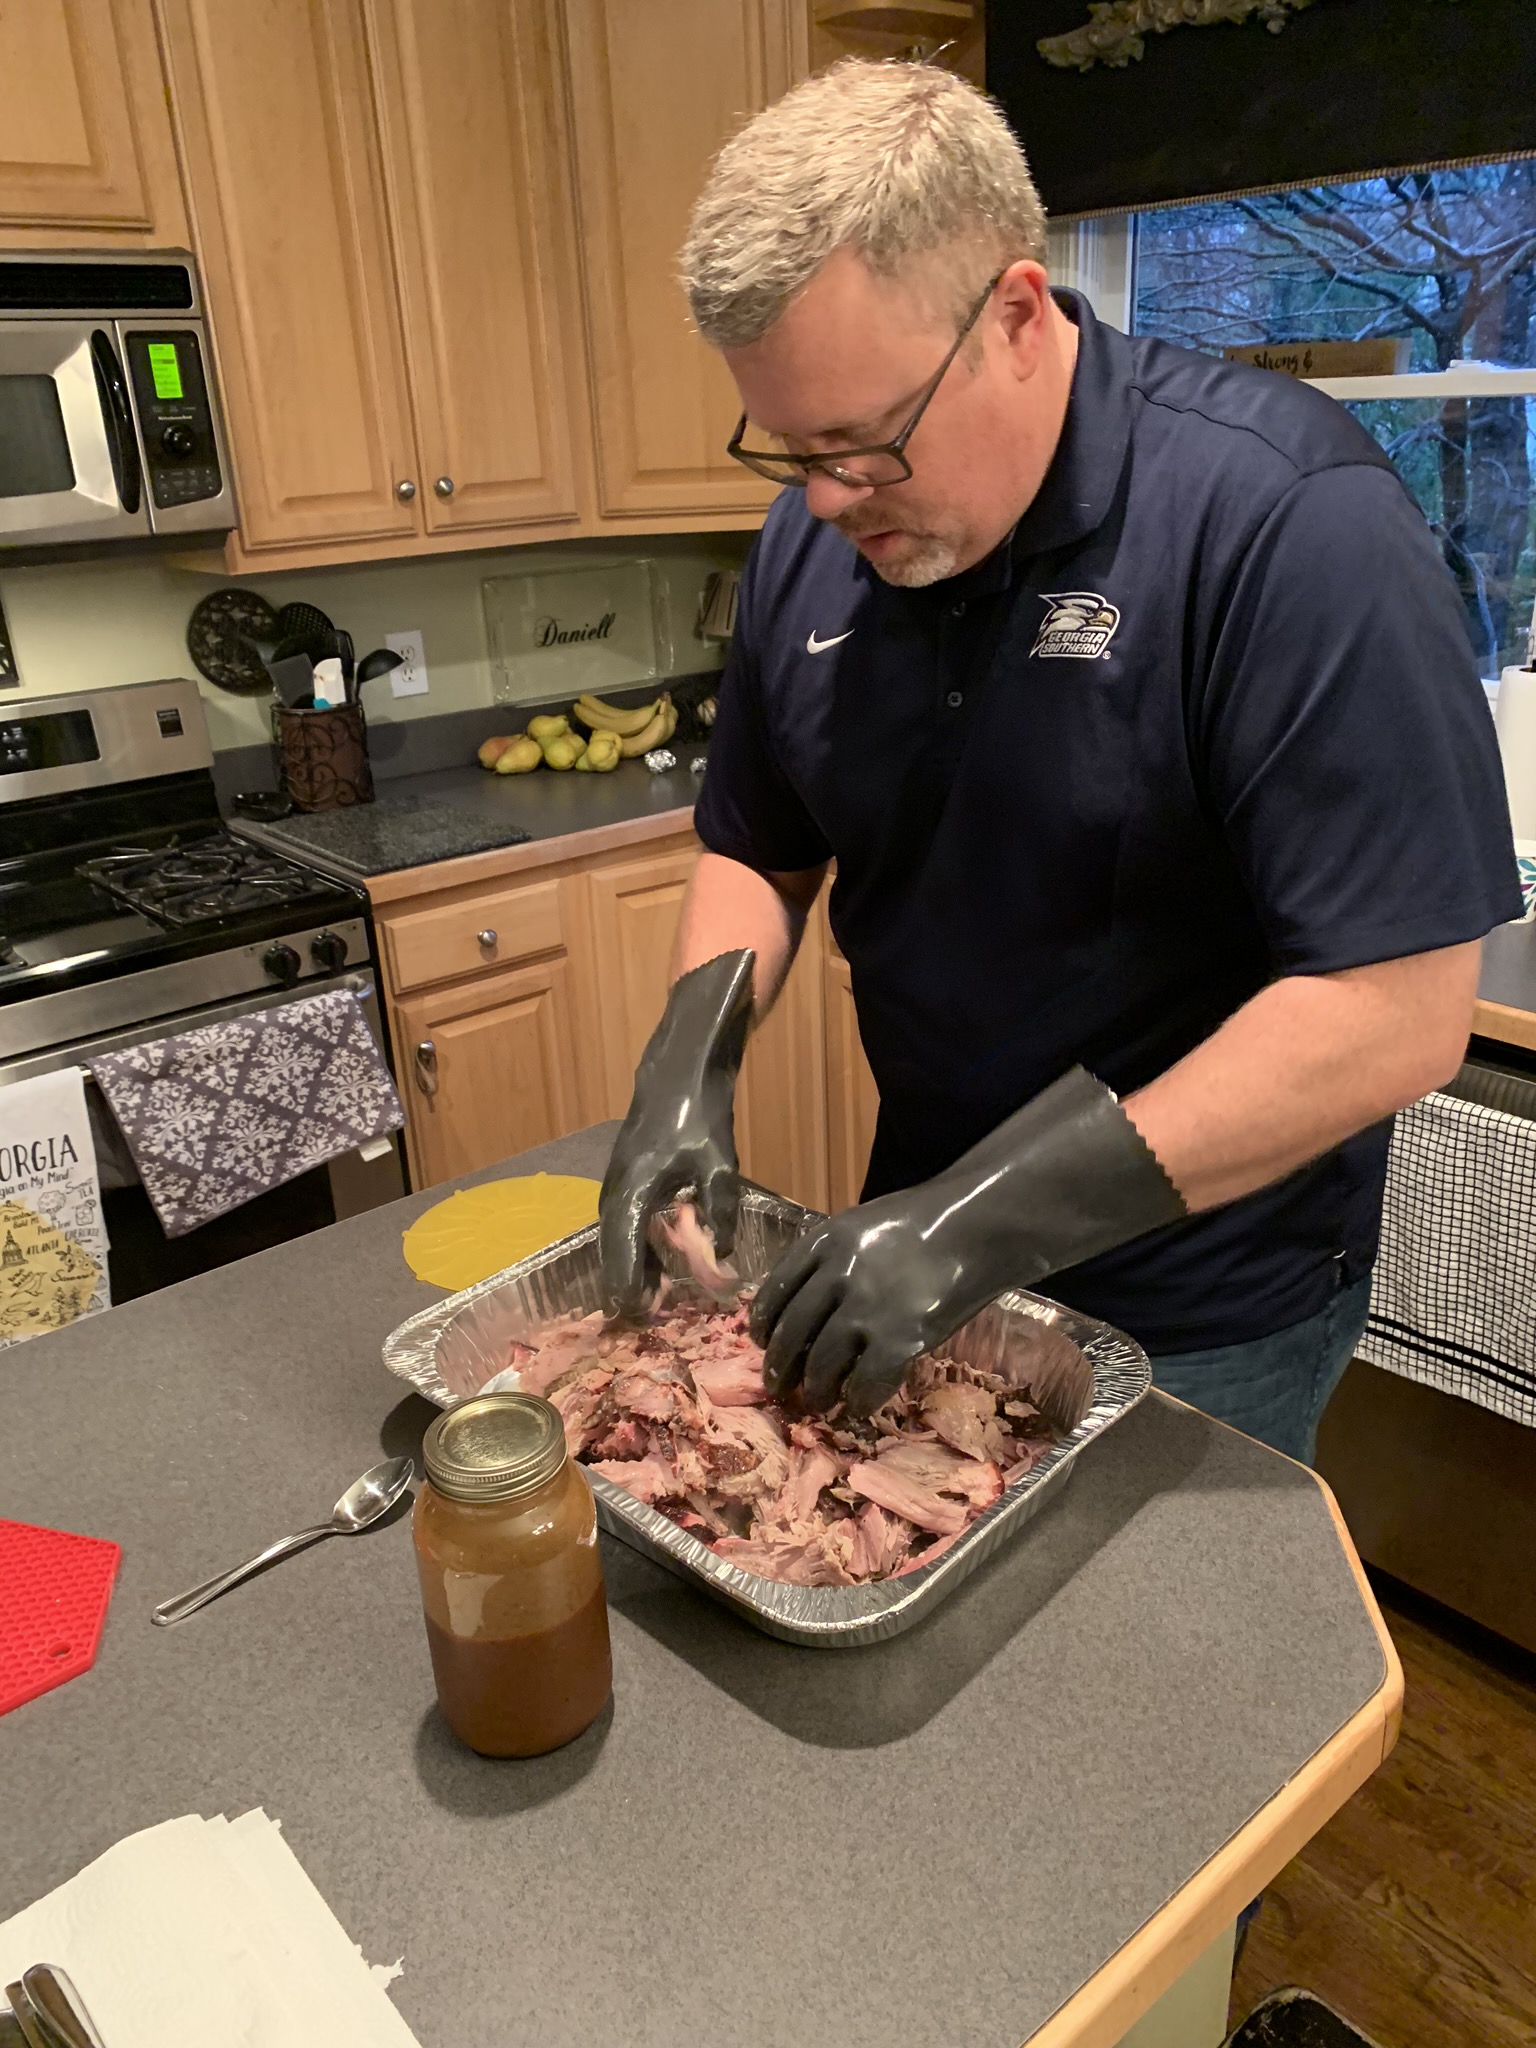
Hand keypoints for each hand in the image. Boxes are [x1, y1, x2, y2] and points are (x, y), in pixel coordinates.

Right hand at [598, 950, 754, 1316]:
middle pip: (614, 1254)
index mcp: (631, 1196)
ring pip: (619, 1240)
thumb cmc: (699, 1113)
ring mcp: (616, 1186)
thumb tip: (721, 1260)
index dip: (628, 1292)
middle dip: (627, 1288)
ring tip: (649, 1304)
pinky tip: (657, 1264)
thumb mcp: (719, 1166)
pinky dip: (637, 1248)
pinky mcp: (626, 1180)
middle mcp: (614, 1195)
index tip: (632, 1321)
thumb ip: (720, 1215)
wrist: (680, 1069)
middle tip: (639, 1324)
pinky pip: (626, 1225)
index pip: (622, 1257)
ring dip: (633, 1270)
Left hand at [751, 1194, 973, 1415]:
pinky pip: (865, 1383)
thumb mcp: (862, 1226)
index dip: (763, 1324)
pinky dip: (857, 1401)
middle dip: (780, 1367)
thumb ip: (831, 1260)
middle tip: (778, 1386)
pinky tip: (857, 1406)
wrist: (978, 1226)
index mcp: (824, 1243)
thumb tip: (805, 1308)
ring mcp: (866, 1309)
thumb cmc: (924, 1224)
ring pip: (821, 1365)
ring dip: (815, 1390)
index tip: (760, 1342)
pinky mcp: (898, 1339)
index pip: (775, 1291)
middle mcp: (836, 1275)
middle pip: (791, 1333)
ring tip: (817, 1401)